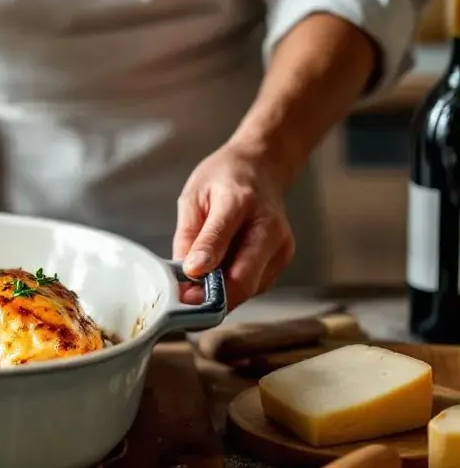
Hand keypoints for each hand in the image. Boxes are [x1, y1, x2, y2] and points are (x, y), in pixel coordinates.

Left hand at [172, 142, 295, 309]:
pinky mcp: (284, 260)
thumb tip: (185, 273)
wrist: (262, 167)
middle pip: (243, 280)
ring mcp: (281, 246)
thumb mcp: (194, 197)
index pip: (221, 240)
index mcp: (240, 202)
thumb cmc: (225, 178)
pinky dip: (233, 287)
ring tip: (200, 282)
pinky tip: (220, 273)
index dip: (201, 270)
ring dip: (221, 294)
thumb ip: (188, 235)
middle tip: (185, 301)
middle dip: (211, 298)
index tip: (184, 290)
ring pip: (249, 289)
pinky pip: (254, 286)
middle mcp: (269, 228)